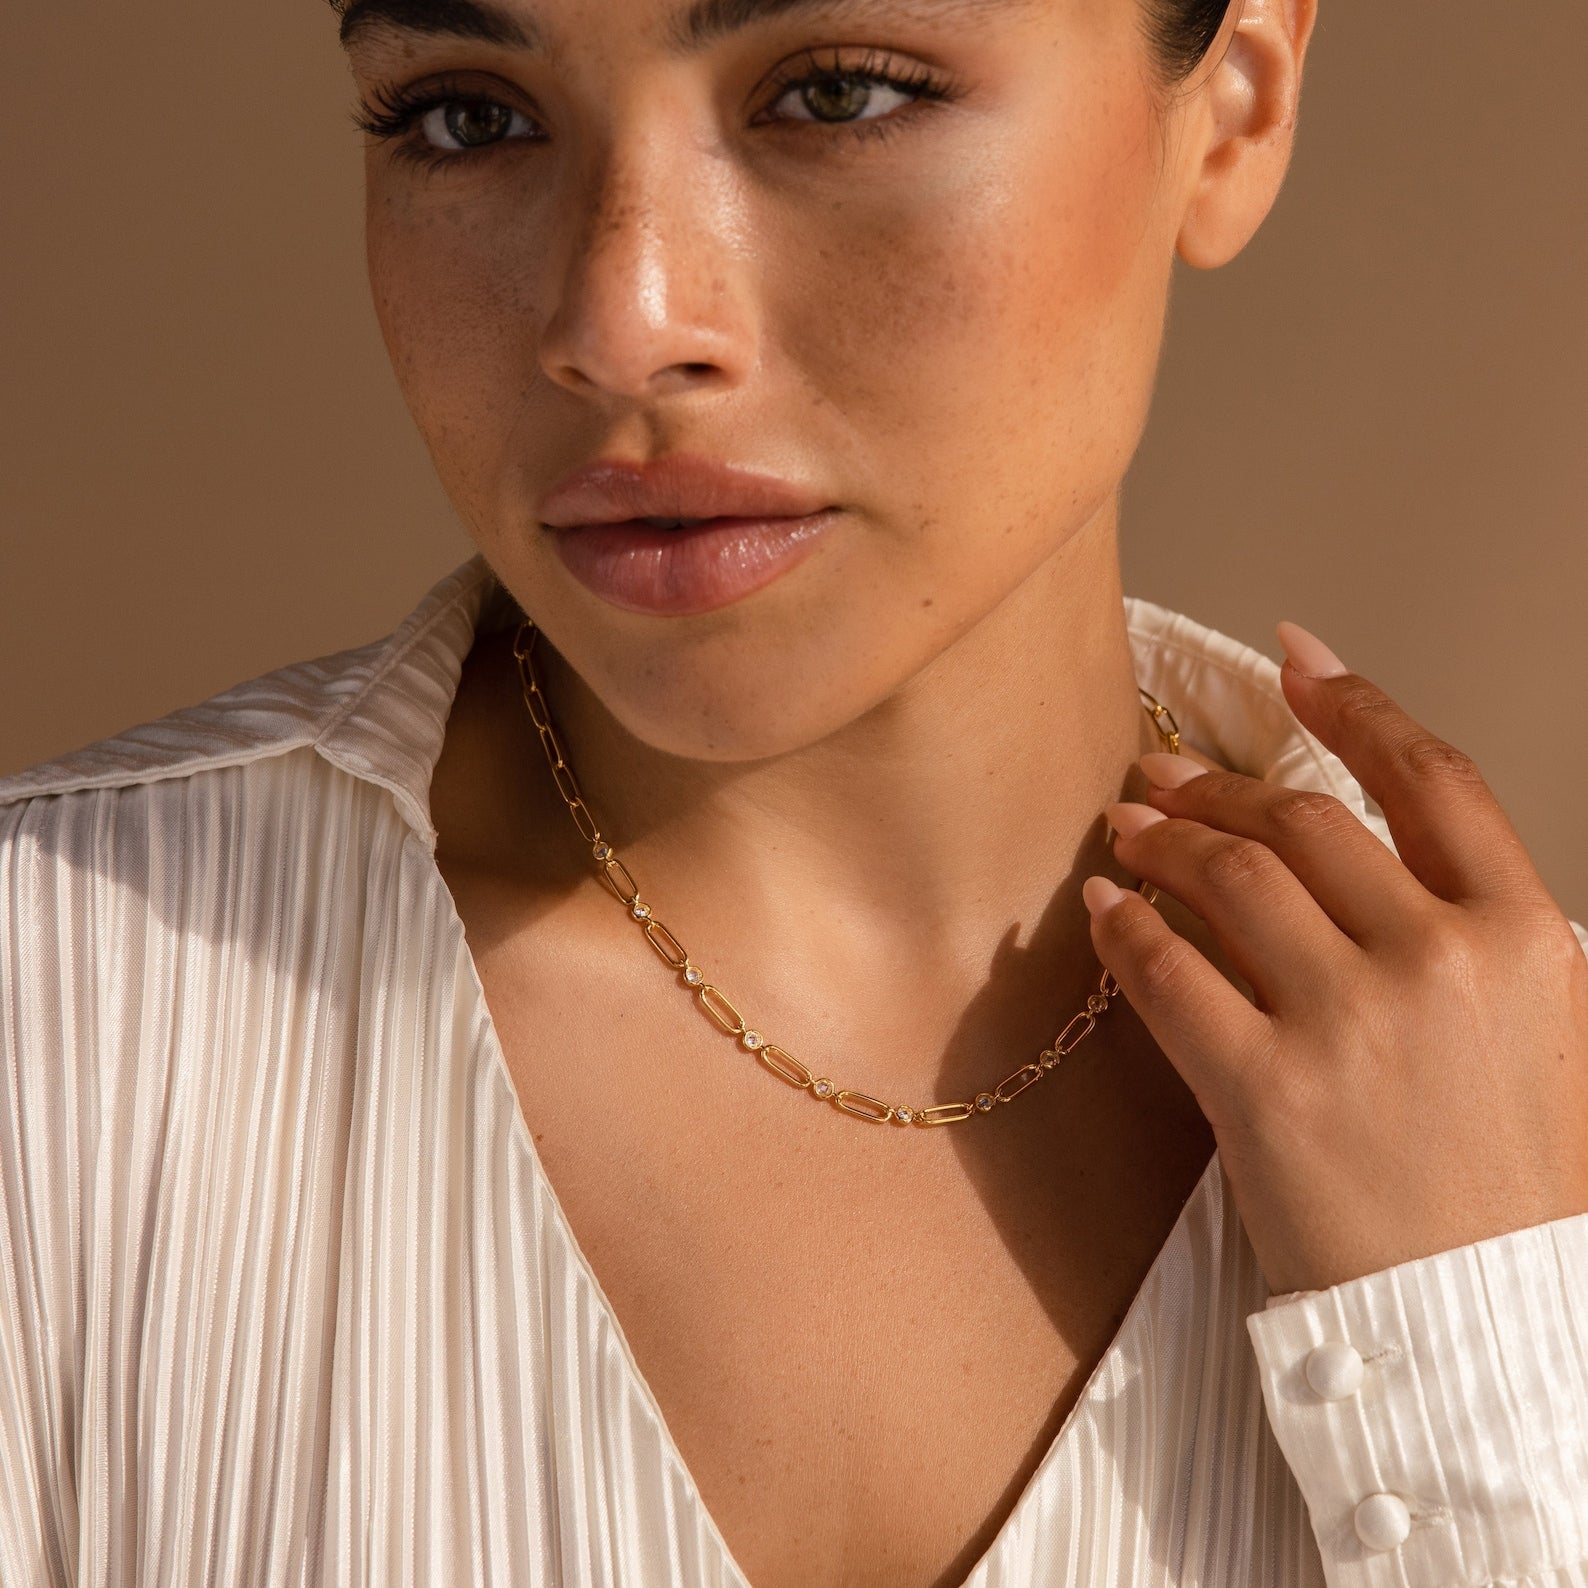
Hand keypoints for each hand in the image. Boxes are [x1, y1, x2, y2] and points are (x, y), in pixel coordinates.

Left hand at [1082, 621, 1587, 1294]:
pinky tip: (1103, 910)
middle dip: (1217, 786)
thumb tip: (1347, 828)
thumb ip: (1453, 924)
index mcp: (1523, 939)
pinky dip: (1124, 929)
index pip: (1433, 779)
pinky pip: (1168, 974)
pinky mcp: (1266, 1092)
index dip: (1355, 704)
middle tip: (1159, 775)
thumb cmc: (1493, 1175)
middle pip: (1306, 821)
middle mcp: (1442, 963)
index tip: (1293, 659)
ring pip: (1229, 879)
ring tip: (1124, 829)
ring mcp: (1353, 1026)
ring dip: (1162, 840)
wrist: (1470, 1319)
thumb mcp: (1527, 1030)